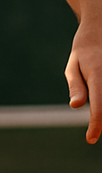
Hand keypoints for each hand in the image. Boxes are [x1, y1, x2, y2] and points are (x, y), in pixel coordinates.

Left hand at [66, 21, 101, 143]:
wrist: (100, 33)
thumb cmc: (83, 53)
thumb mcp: (73, 67)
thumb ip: (76, 87)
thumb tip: (76, 106)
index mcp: (98, 76)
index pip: (99, 107)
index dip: (96, 125)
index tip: (90, 139)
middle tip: (93, 132)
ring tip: (95, 120)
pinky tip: (98, 107)